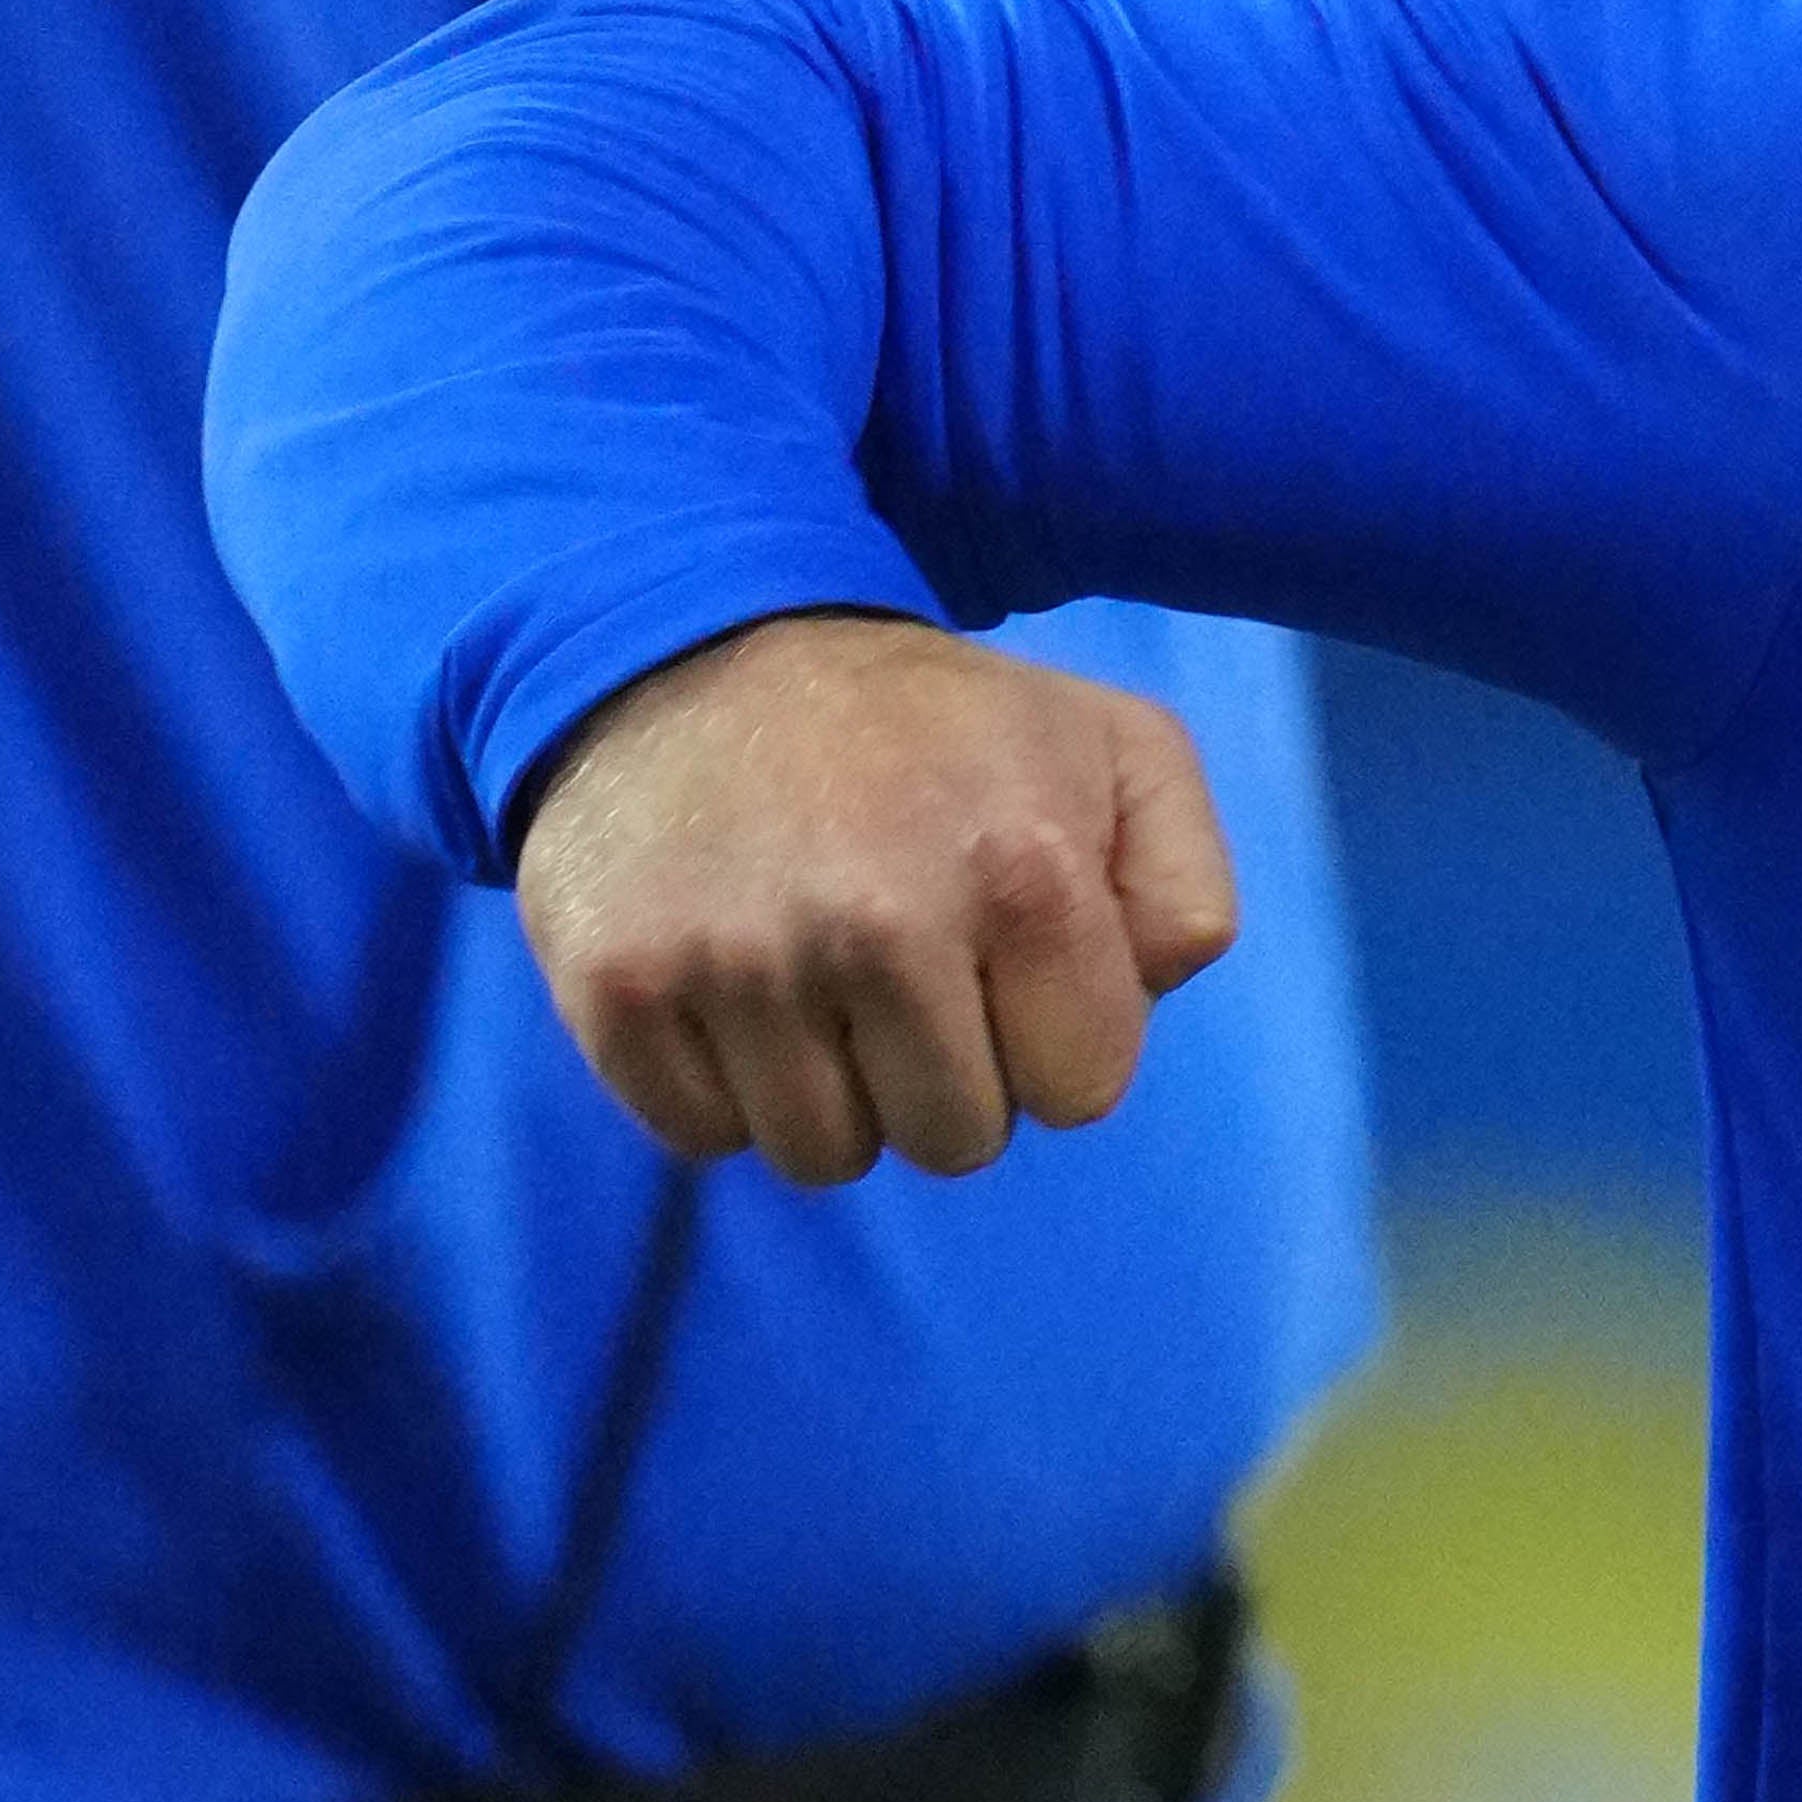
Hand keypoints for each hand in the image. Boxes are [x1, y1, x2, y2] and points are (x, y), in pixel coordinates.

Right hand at [510, 611, 1235, 1188]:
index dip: (1053, 1039)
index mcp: (1024, 875)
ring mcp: (739, 962)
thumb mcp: (1115, 750)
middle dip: (948, 1075)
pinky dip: (722, 1086)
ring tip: (820, 974)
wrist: (698, 645)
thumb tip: (1147, 996)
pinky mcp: (618, 988)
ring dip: (833, 1091)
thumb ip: (1182, 885)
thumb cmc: (935, 726)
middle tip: (909, 968)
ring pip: (823, 1156)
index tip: (1010, 967)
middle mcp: (879, 926)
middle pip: (954, 1142)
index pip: (1080, 1091)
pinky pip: (702, 1137)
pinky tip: (733, 982)